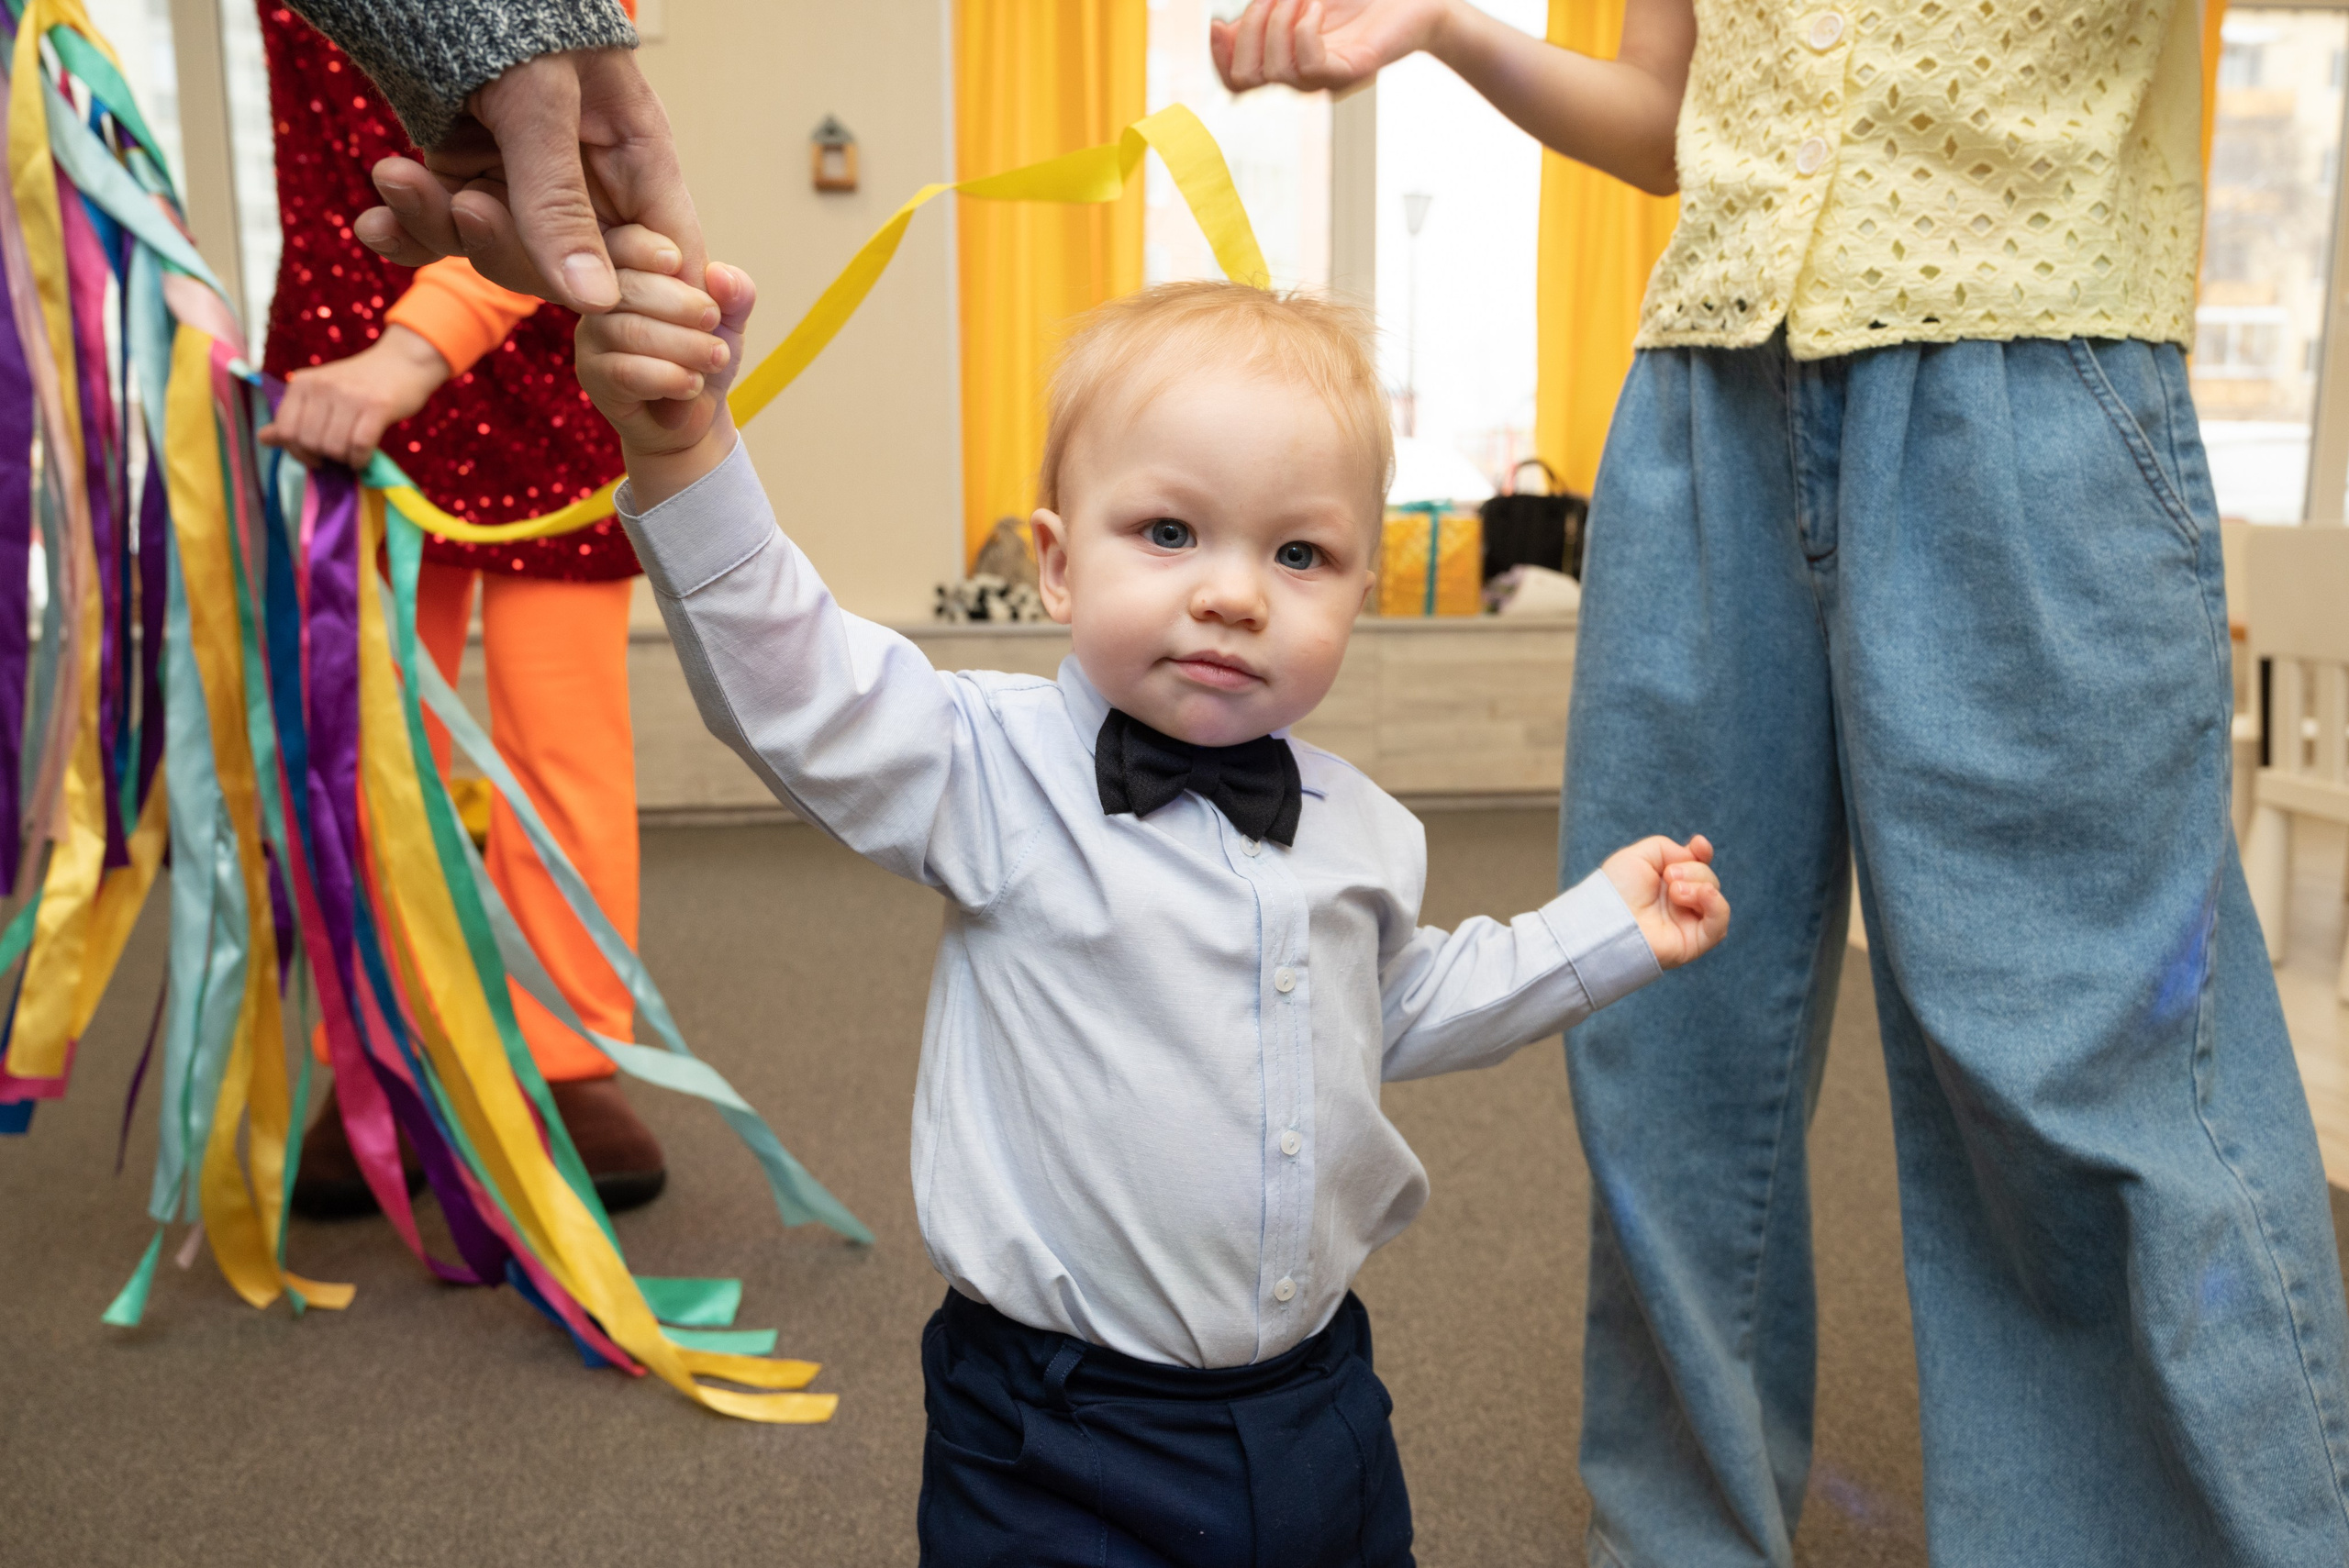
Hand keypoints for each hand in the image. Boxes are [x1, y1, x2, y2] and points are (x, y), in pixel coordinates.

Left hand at [256, 325, 449, 468]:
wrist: (404, 361)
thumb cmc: (362, 382)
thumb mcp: (321, 393)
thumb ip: (294, 416)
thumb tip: (263, 439)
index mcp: (302, 383)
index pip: (285, 429)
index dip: (296, 451)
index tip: (312, 455)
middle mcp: (322, 387)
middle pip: (309, 442)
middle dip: (323, 456)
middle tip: (336, 455)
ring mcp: (349, 395)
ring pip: (334, 446)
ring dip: (344, 459)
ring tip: (352, 454)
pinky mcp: (376, 406)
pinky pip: (359, 446)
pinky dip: (360, 459)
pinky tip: (363, 458)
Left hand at [353, 49, 703, 316]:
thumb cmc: (511, 11)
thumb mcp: (541, 103)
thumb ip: (560, 202)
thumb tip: (596, 301)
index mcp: (637, 161)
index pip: (667, 261)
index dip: (646, 300)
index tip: (605, 317)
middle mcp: (586, 183)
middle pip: (572, 273)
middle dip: (510, 250)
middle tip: (470, 205)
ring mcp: (524, 185)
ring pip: (497, 254)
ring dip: (440, 226)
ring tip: (398, 177)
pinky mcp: (467, 178)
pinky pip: (444, 234)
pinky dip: (408, 234)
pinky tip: (374, 224)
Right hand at [574, 225, 748, 505]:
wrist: (694, 415)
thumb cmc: (704, 354)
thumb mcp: (729, 320)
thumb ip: (733, 294)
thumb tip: (720, 276)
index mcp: (628, 268)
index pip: (624, 242)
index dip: (653, 249)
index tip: (683, 265)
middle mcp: (601, 297)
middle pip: (629, 287)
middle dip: (683, 305)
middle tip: (714, 322)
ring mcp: (592, 337)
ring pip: (629, 332)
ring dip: (684, 346)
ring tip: (715, 358)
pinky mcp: (593, 377)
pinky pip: (625, 371)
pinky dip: (668, 378)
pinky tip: (692, 384)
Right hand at [1213, 0, 1453, 92]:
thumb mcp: (1296, 2)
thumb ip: (1264, 14)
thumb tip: (1225, 31)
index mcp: (1286, 62)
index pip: (1236, 81)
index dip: (1218, 56)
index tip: (1219, 21)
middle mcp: (1302, 79)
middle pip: (1245, 78)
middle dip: (1248, 29)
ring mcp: (1326, 80)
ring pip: (1274, 72)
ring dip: (1277, 21)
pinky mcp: (1351, 73)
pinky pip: (1309, 65)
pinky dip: (1304, 29)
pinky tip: (1317, 6)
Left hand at [1601, 834, 1728, 969]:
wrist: (1607, 919)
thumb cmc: (1616, 889)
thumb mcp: (1640, 855)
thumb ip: (1669, 849)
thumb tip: (1693, 855)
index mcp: (1666, 882)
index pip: (1697, 864)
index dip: (1702, 853)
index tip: (1699, 845)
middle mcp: (1679, 902)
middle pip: (1707, 877)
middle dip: (1692, 870)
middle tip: (1668, 876)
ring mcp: (1687, 922)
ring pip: (1714, 896)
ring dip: (1700, 885)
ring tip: (1674, 891)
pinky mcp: (1694, 942)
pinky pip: (1719, 924)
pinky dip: (1717, 904)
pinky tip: (1704, 894)